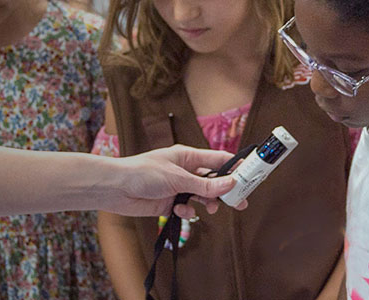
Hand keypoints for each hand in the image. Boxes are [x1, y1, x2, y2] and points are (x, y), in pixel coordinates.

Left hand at [106, 145, 245, 217]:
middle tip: (241, 202)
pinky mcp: (168, 204)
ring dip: (207, 204)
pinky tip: (180, 212)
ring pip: (201, 197)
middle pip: (213, 181)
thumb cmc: (143, 173)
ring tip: (211, 209)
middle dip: (226, 192)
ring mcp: (177, 188)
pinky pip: (186, 209)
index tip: (252, 175)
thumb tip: (231, 185)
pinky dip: (186, 212)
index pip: (218, 160)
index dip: (235, 167)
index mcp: (188, 157)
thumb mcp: (178, 178)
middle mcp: (184, 171)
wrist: (116, 188)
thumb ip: (205, 185)